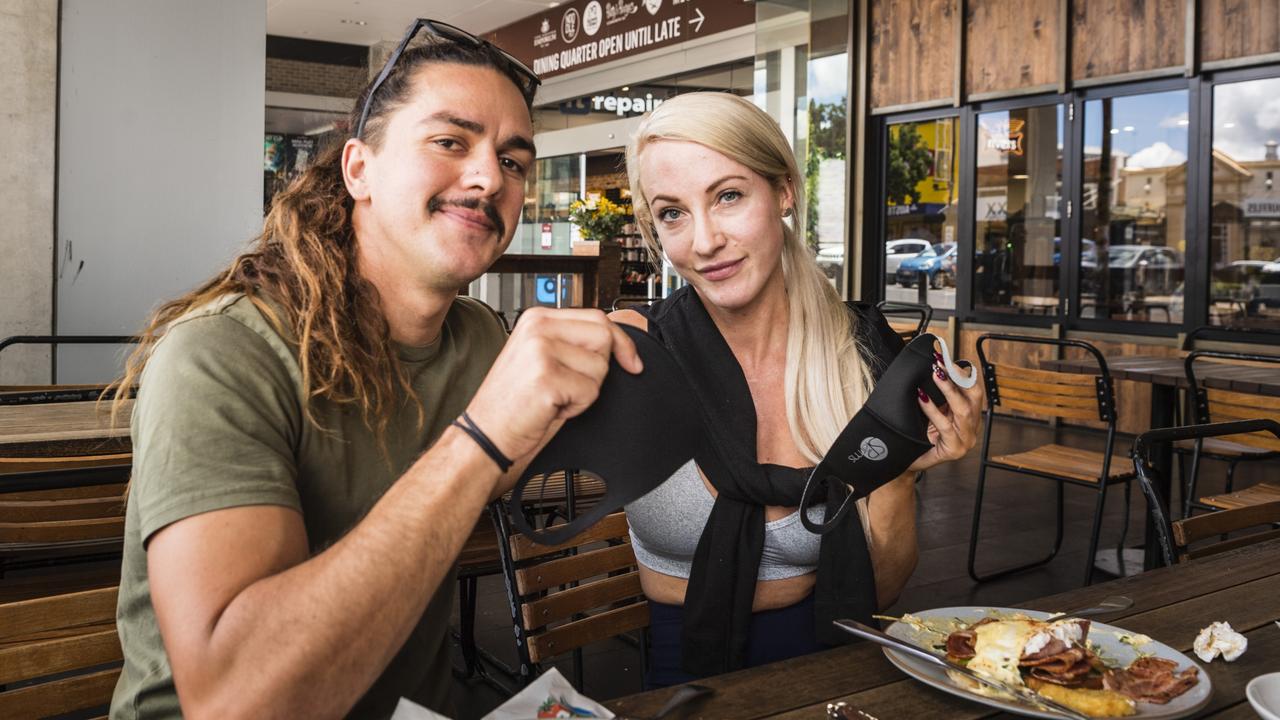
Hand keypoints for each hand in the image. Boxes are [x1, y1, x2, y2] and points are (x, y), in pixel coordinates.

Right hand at [464, 308, 641, 487]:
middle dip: (599, 368)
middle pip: (604, 336)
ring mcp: (540, 350)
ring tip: (555, 397)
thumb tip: (617, 342)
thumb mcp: (542, 359)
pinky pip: (590, 391)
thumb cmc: (514, 403)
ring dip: (585, 390)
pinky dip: (577, 407)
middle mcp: (538, 327)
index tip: (632, 362)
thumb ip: (572, 342)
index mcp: (537, 318)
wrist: (485, 434)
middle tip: (570, 386)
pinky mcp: (546, 376)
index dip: (621, 342)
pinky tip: (551, 407)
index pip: (597, 317)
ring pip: (600, 366)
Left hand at [907, 354, 984, 472]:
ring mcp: (965, 441)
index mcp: (968, 418)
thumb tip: (934, 369)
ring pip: (963, 411)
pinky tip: (922, 398)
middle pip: (974, 398)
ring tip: (935, 374)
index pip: (973, 391)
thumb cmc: (916, 436)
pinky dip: (934, 410)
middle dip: (959, 377)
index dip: (963, 373)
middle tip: (942, 363)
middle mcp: (970, 428)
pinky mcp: (954, 451)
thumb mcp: (930, 413)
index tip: (949, 358)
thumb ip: (937, 397)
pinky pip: (945, 426)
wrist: (904, 461)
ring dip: (949, 390)